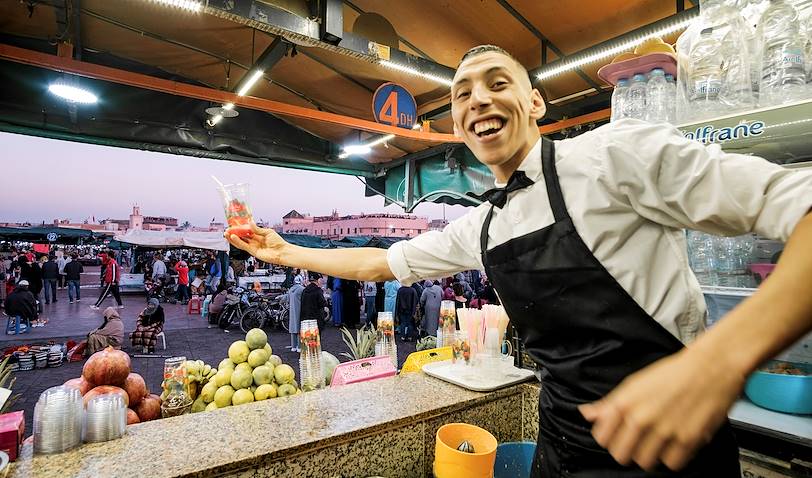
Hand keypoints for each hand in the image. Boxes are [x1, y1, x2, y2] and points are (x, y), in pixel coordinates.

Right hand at [225, 221, 287, 264]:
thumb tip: (250, 222)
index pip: (247, 231)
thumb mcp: (267, 232)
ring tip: (226, 233)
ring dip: (233, 238)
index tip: (234, 225)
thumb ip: (257, 229)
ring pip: (241, 242)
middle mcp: (255, 241)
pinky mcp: (253, 252)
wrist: (282, 252)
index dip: (240, 228)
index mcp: (258, 236)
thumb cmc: (278, 242)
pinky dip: (238, 242)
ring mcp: (253, 247)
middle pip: (242, 237)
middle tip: (227, 229)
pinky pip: (244, 246)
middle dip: (234, 233)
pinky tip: (233, 237)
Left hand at [578, 348, 744, 470]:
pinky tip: (674, 444)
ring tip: (656, 441)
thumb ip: (609, 402)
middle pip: (621, 455)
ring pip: (645, 462)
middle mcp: (642, 418)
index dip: (608, 438)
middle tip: (636, 442)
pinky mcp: (688, 440)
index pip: (602, 438)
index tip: (615, 435)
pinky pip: (672, 464)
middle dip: (626, 450)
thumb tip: (587, 414)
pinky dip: (673, 458)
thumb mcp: (634, 383)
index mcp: (625, 402)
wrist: (710, 367)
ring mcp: (664, 431)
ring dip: (649, 455)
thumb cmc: (673, 372)